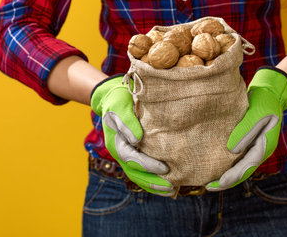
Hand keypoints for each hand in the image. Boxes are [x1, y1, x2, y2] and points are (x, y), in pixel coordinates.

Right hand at [90, 74, 174, 196]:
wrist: (114, 97)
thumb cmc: (118, 100)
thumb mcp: (119, 106)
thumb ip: (126, 121)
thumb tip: (136, 139)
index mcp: (117, 143)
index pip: (133, 159)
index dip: (148, 166)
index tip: (165, 168)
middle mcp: (122, 153)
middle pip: (136, 173)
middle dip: (153, 182)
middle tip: (171, 188)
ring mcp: (129, 154)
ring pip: (139, 175)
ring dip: (154, 185)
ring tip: (172, 190)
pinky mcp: (136, 152)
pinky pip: (144, 170)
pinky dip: (154, 179)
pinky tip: (169, 184)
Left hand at [206, 67, 286, 190]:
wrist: (269, 91)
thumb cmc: (265, 100)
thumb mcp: (258, 114)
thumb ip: (246, 131)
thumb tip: (231, 150)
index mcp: (265, 146)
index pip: (248, 166)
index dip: (234, 176)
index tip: (219, 182)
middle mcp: (259, 150)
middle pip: (243, 171)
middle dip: (226, 180)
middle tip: (208, 187)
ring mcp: (253, 146)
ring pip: (239, 165)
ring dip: (225, 174)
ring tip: (208, 181)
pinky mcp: (247, 141)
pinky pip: (236, 156)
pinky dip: (226, 163)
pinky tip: (213, 164)